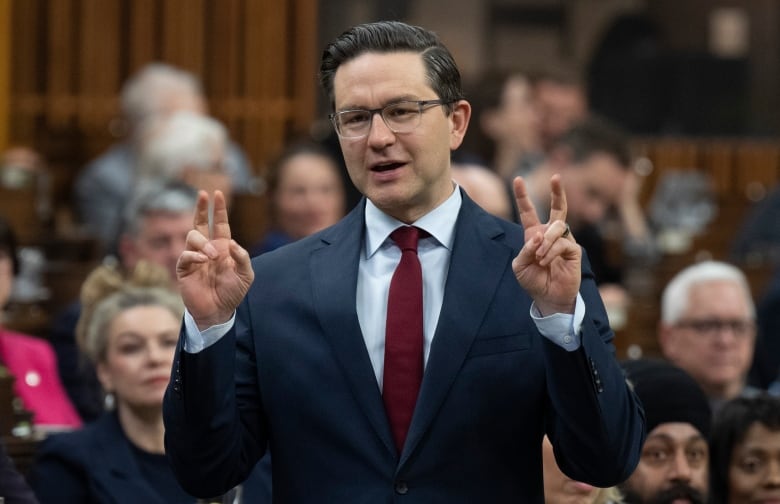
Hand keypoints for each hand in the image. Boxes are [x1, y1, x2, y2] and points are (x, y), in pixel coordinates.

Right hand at [176, 190, 254, 329]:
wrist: (219, 311)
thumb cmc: (232, 292)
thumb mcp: (245, 275)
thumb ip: (242, 257)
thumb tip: (231, 242)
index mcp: (222, 247)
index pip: (219, 223)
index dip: (218, 209)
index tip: (217, 194)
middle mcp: (207, 249)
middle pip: (200, 223)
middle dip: (201, 208)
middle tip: (203, 194)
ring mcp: (194, 258)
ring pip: (192, 236)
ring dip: (203, 243)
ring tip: (212, 256)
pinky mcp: (184, 269)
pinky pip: (185, 255)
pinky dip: (194, 255)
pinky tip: (203, 261)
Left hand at [512, 174, 580, 314]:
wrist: (548, 297)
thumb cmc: (533, 281)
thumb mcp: (520, 265)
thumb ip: (525, 249)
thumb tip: (538, 236)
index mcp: (534, 235)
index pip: (528, 212)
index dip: (522, 196)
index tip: (518, 179)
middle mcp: (550, 234)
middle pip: (557, 208)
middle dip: (557, 192)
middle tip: (556, 177)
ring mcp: (564, 241)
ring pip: (556, 227)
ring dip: (545, 241)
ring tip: (539, 258)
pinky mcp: (574, 250)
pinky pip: (562, 243)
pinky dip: (551, 251)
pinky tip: (546, 262)